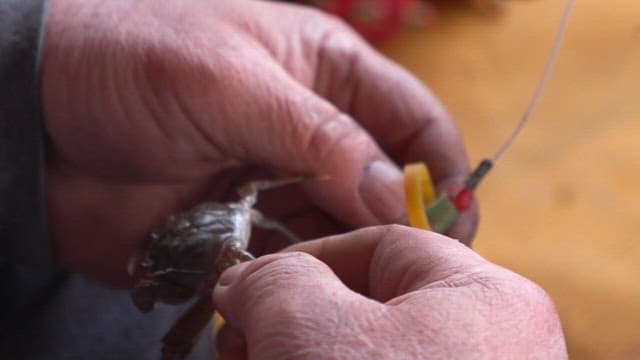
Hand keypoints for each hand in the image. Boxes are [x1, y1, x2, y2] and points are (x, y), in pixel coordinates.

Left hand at [42, 0, 473, 284]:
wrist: (37, 123)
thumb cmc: (130, 65)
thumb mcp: (230, 82)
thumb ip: (319, 137)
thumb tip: (398, 195)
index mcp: (326, 73)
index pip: (414, 119)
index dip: (443, 167)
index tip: (455, 220)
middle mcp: (315, 132)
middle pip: (389, 185)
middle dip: (403, 225)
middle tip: (409, 271)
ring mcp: (282, 185)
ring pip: (346, 232)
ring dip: (353, 260)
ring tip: (350, 285)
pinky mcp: (249, 231)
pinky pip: (297, 264)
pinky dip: (307, 282)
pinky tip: (303, 294)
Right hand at [213, 225, 565, 358]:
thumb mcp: (309, 328)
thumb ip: (275, 281)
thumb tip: (244, 280)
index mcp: (485, 299)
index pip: (383, 247)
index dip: (307, 260)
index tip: (247, 291)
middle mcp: (495, 349)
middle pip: (373, 308)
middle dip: (294, 321)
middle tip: (239, 348)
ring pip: (369, 359)